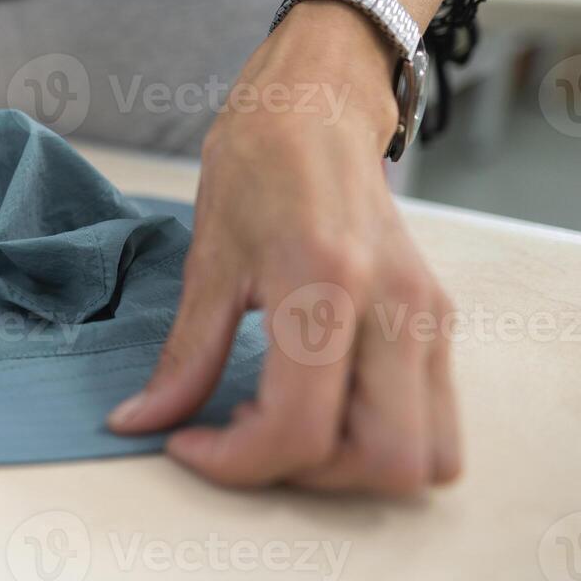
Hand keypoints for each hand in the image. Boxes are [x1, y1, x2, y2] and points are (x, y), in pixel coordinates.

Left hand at [107, 2, 460, 495]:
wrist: (316, 106)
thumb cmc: (257, 163)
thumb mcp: (207, 261)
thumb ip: (182, 356)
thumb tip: (140, 422)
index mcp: (324, 283)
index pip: (299, 428)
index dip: (235, 461)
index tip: (188, 443)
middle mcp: (395, 307)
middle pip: (380, 460)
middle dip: (304, 475)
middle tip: (242, 436)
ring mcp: (428, 316)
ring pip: (423, 455)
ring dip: (349, 465)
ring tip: (280, 422)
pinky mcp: (440, 320)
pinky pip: (434, 420)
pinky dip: (376, 437)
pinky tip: (314, 401)